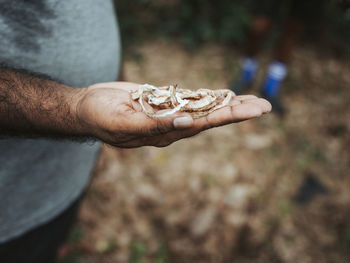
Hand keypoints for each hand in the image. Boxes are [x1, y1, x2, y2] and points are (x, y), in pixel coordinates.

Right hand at [75, 82, 270, 147]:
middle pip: (210, 117)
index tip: (248, 111)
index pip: (201, 124)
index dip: (225, 116)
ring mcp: (169, 113)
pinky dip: (209, 96)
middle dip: (237, 111)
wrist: (88, 107)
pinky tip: (225, 95)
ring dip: (228, 103)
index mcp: (164, 133)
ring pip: (204, 107)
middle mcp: (172, 125)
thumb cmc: (101, 116)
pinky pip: (190, 98)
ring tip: (253, 100)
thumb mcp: (125, 122)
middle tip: (265, 105)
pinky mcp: (164, 101)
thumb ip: (155, 126)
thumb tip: (187, 122)